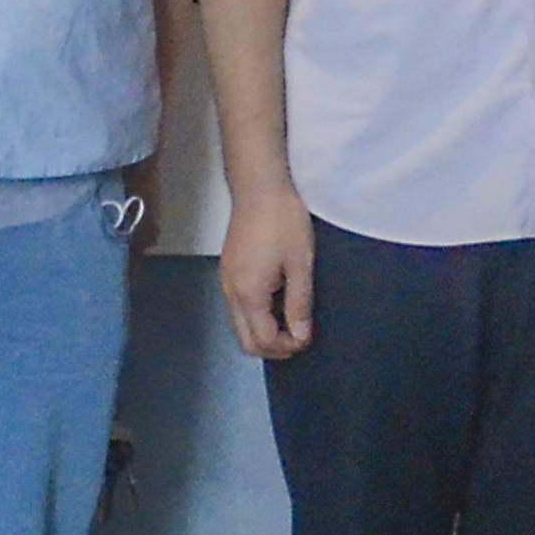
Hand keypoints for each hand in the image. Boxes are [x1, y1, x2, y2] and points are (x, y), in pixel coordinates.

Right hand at [219, 184, 315, 360]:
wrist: (259, 187)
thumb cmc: (284, 222)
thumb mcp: (300, 263)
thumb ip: (299, 303)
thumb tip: (300, 336)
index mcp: (249, 294)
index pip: (263, 340)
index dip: (287, 346)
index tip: (308, 336)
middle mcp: (231, 293)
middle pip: (245, 340)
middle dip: (272, 348)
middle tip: (299, 337)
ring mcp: (226, 282)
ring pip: (240, 325)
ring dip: (264, 332)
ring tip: (291, 321)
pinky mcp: (228, 271)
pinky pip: (238, 309)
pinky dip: (257, 317)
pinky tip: (277, 303)